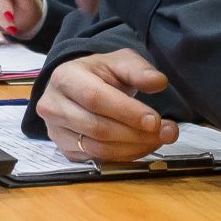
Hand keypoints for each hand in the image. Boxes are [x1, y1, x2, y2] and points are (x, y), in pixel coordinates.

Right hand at [36, 49, 176, 162]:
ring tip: (158, 139)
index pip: (95, 98)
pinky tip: (141, 146)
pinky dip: (124, 156)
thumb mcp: (120, 61)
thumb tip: (158, 82)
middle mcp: (53, 105)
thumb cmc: (100, 73)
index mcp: (65, 77)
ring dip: (133, 148)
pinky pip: (96, 159)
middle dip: (136, 133)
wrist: (78, 87)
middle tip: (167, 132)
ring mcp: (55, 131)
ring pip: (97, 148)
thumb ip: (139, 70)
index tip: (155, 120)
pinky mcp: (64, 150)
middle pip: (97, 127)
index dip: (126, 112)